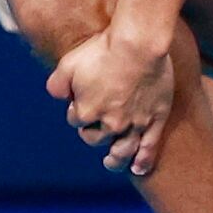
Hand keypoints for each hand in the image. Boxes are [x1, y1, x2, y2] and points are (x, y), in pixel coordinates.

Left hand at [46, 28, 173, 176]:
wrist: (138, 44)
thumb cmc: (102, 50)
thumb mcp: (69, 63)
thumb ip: (57, 84)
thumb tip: (57, 97)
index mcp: (86, 112)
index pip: (75, 120)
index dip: (77, 109)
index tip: (81, 97)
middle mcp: (110, 124)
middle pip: (95, 138)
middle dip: (92, 132)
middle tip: (95, 122)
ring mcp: (134, 124)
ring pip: (122, 151)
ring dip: (115, 159)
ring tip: (111, 163)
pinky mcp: (155, 120)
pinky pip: (149, 148)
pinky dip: (143, 161)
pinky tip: (138, 169)